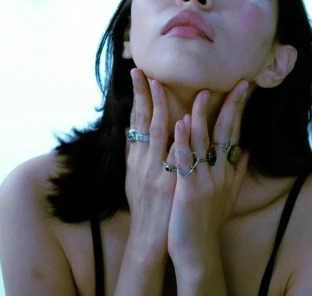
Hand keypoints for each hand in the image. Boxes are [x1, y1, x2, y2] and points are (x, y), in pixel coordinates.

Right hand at [124, 68, 175, 259]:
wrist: (150, 239)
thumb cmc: (147, 207)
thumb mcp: (136, 177)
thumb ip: (137, 152)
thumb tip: (132, 128)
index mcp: (137, 157)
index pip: (137, 119)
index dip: (137, 95)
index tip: (139, 73)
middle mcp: (142, 160)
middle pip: (141, 119)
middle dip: (141, 93)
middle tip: (140, 70)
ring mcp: (154, 170)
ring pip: (155, 130)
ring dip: (157, 106)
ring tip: (158, 84)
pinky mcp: (167, 182)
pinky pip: (172, 155)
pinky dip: (175, 138)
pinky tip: (179, 121)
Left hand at [167, 80, 249, 263]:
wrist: (198, 251)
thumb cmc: (209, 222)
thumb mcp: (230, 196)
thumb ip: (239, 172)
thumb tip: (248, 150)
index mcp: (228, 172)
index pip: (235, 133)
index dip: (238, 110)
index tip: (243, 87)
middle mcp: (220, 173)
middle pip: (227, 133)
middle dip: (232, 106)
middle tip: (238, 83)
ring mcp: (205, 181)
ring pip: (204, 142)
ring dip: (202, 116)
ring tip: (201, 93)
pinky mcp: (188, 190)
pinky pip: (185, 160)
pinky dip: (183, 141)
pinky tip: (180, 123)